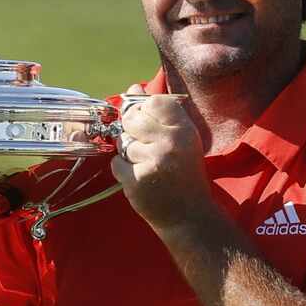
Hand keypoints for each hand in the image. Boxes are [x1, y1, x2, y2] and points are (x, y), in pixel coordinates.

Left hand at [111, 84, 212, 231]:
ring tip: (148, 166)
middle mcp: (171, 142)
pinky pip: (116, 163)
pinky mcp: (137, 179)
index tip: (150, 124)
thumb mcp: (182, 140)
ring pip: (123, 142)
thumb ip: (160, 114)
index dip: (145, 110)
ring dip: (129, 154)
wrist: (189, 217)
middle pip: (132, 118)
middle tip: (147, 148)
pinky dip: (123, 171)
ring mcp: (153, 160)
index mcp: (185, 130)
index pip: (154, 101)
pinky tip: (141, 178)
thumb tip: (133, 88)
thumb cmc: (184, 174)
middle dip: (133, 131)